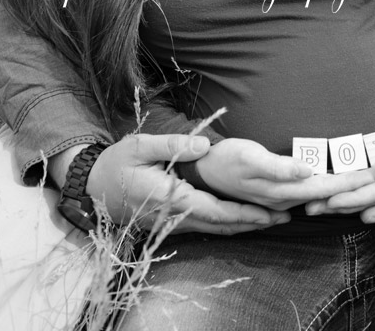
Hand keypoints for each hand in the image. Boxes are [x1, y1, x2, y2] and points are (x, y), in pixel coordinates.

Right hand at [86, 133, 289, 233]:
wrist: (91, 187)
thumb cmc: (117, 163)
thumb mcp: (141, 145)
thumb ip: (173, 144)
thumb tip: (205, 145)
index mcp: (169, 196)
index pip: (213, 210)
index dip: (242, 214)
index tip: (267, 213)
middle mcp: (173, 216)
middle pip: (218, 224)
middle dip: (251, 223)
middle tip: (282, 219)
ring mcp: (171, 223)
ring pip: (212, 229)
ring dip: (241, 226)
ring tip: (270, 220)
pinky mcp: (169, 224)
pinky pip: (203, 228)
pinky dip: (225, 225)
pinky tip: (240, 219)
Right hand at [196, 137, 374, 209]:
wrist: (204, 169)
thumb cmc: (227, 158)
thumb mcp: (250, 158)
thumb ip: (279, 167)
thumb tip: (307, 171)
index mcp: (284, 189)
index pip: (327, 187)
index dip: (351, 181)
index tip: (374, 174)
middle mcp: (287, 198)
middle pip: (329, 193)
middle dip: (356, 186)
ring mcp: (283, 197)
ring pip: (322, 195)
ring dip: (344, 188)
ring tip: (367, 180)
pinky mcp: (279, 191)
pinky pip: (311, 193)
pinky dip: (329, 189)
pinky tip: (339, 186)